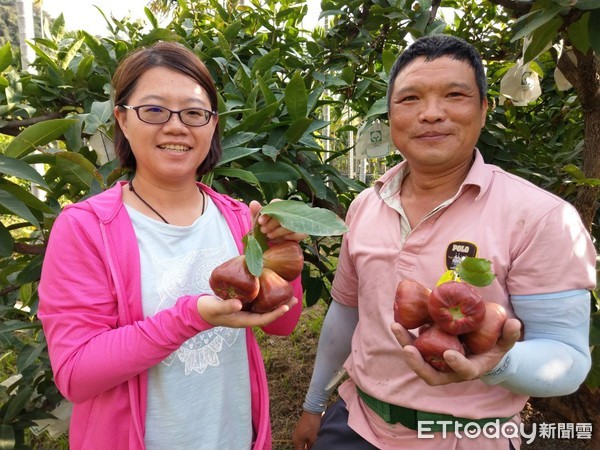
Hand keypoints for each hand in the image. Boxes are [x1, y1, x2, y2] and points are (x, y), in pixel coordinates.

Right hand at [197, 295, 297, 327]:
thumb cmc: (207, 310)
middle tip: (295, 299)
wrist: (199, 310)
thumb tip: (239, 304)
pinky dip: (266, 294)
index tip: (286, 307)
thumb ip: (227, 306)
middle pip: (268, 313)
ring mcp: (246, 310)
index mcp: (243, 320)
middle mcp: (247, 316)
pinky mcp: (243, 303)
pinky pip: (258, 300)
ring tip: (288, 292)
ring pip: (264, 306)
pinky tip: (270, 286)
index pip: (263, 319)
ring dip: (276, 300)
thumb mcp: (216, 308)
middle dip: (281, 307)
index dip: (275, 314)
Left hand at [249, 200, 308, 242]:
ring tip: (270, 236)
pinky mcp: (302, 232)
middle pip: (285, 213)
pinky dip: (292, 236)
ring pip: (292, 223)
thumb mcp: (258, 223)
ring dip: (280, 231)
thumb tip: (254, 203)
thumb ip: (256, 213)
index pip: (276, 203)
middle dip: (273, 223)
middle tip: (263, 230)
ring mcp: (297, 222)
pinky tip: (284, 239)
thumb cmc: (265, 230)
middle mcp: (290, 212)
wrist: (270, 245)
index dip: (268, 212)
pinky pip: (301, 233)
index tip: (260, 222)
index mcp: (279, 207)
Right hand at [292, 410, 322, 449]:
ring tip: (314, 444)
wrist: (312, 410)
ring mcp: (298, 433)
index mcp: (296, 441)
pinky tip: (314, 440)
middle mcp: (295, 437)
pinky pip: (304, 438)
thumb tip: (312, 449)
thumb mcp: (313, 438)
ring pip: (303, 443)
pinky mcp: (301, 429)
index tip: (313, 449)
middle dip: (307, 449)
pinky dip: (308, 441)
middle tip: (314, 447)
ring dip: (308, 445)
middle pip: (301, 448)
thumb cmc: (312, 424)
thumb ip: (312, 447)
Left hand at [390, 318, 521, 384]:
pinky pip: (414, 346)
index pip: (463, 371)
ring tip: (396, 327)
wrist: (479, 350)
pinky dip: (406, 335)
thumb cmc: (493, 347)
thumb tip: (514, 323)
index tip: (449, 354)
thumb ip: (509, 335)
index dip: (456, 364)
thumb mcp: (504, 343)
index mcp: (470, 369)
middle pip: (430, 374)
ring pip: (418, 360)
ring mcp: (437, 363)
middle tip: (407, 348)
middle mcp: (450, 371)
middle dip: (417, 362)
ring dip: (405, 344)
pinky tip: (399, 320)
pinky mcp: (428, 352)